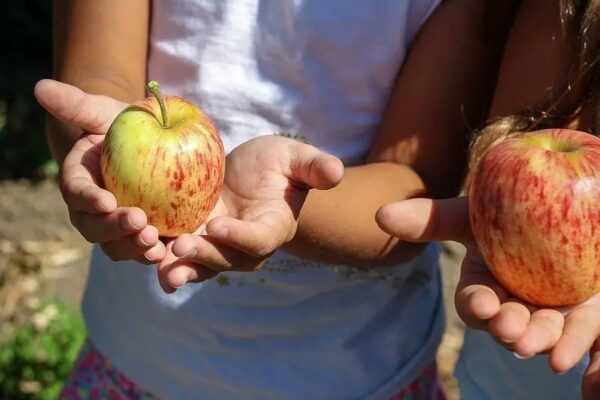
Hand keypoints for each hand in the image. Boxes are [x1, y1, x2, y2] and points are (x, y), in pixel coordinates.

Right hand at [34, 79, 165, 262]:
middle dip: (114, 230)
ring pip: (119, 247)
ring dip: (134, 248)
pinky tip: (173, 254)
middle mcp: (95, 212)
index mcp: (80, 183)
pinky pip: (147, 252)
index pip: (77, 193)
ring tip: (155, 244)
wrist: (150, 146)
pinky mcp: (146, 236)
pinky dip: (158, 258)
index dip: (88, 199)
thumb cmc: (124, 127)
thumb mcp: (105, 112)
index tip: (106, 201)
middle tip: (140, 223)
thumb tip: (42, 87)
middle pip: (95, 229)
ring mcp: (119, 229)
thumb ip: (77, 105)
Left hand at [157, 135, 343, 292]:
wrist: (252, 176)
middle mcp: (245, 246)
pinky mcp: (194, 239)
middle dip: (204, 256)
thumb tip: (335, 172)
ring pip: (199, 265)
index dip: (240, 237)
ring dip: (179, 268)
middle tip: (181, 248)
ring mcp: (217, 246)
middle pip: (225, 259)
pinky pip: (177, 253)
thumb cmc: (278, 165)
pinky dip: (161, 255)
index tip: (219, 226)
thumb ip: (314, 167)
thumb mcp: (296, 159)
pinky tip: (140, 250)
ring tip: (159, 268)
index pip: (259, 239)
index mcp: (272, 228)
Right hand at [376, 197, 599, 396]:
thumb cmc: (507, 211)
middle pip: (511, 325)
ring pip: (550, 336)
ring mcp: (555, 313)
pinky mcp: (589, 318)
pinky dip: (590, 366)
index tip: (484, 304)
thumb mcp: (471, 214)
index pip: (476, 303)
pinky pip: (591, 345)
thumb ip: (430, 218)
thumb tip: (380, 215)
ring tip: (551, 352)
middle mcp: (517, 305)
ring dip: (548, 346)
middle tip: (513, 329)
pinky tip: (589, 382)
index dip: (478, 305)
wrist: (559, 203)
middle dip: (510, 330)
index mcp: (486, 287)